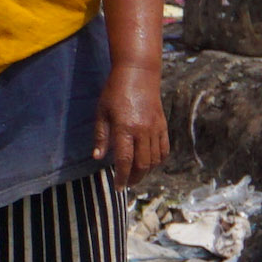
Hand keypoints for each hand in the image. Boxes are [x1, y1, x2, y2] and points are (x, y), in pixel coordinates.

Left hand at [97, 58, 168, 186]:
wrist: (138, 74)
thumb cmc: (114, 92)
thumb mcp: (102, 112)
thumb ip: (101, 136)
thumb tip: (98, 157)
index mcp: (124, 128)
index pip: (125, 160)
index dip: (122, 177)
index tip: (118, 187)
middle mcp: (142, 131)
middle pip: (142, 164)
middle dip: (134, 178)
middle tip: (127, 183)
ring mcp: (155, 129)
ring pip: (155, 160)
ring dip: (146, 171)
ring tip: (136, 175)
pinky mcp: (163, 125)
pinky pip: (164, 150)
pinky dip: (158, 160)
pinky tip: (150, 163)